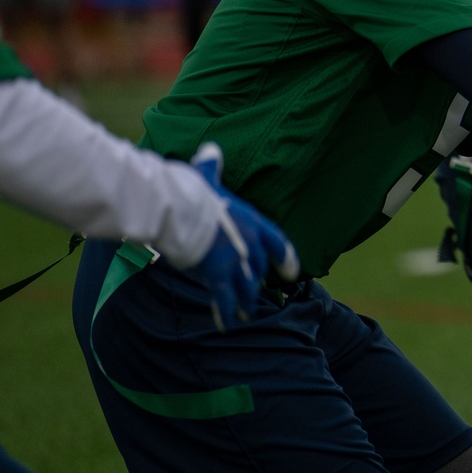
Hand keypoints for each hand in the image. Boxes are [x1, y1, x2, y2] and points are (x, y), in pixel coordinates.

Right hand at [182, 143, 300, 330]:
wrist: (180, 210)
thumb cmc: (192, 191)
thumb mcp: (207, 177)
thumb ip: (212, 166)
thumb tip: (211, 149)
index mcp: (253, 220)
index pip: (277, 240)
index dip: (285, 257)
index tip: (291, 271)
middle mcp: (250, 241)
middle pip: (259, 267)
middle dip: (257, 281)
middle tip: (256, 293)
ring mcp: (236, 259)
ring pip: (246, 285)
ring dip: (246, 298)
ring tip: (246, 311)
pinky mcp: (218, 274)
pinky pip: (225, 297)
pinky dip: (227, 311)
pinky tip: (228, 322)